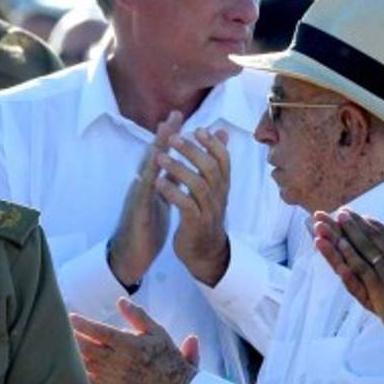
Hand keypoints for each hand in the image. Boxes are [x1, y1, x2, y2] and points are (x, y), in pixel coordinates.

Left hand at [70, 298, 196, 383]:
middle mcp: (120, 362)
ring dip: (74, 354)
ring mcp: (116, 378)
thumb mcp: (156, 331)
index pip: (100, 332)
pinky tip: (73, 365)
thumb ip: (137, 316)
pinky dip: (81, 373)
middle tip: (62, 329)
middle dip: (73, 338)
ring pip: (87, 365)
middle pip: (88, 348)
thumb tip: (121, 300)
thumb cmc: (167, 356)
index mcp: (130, 345)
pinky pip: (92, 382)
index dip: (83, 324)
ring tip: (64, 344)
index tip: (71, 317)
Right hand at [108, 112, 184, 288]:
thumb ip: (171, 183)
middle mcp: (143, 186)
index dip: (171, 137)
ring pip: (147, 170)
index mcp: (152, 183)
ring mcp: (138, 197)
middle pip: (154, 156)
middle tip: (174, 115)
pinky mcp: (138, 212)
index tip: (181, 116)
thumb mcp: (163, 201)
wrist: (131, 256)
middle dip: (164, 135)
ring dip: (155, 151)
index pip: (163, 156)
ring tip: (164, 134)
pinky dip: (150, 181)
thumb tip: (182, 166)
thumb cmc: (147, 229)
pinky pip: (144, 194)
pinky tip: (154, 170)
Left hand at [157, 127, 231, 285]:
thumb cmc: (205, 215)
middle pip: (210, 168)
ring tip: (160, 157)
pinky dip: (173, 192)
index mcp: (222, 186)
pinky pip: (186, 206)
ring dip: (178, 169)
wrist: (204, 253)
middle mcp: (219, 196)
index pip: (223, 160)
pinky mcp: (195, 225)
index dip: (212, 144)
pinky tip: (159, 182)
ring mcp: (208, 211)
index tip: (197, 130)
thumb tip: (221, 131)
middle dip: (192, 151)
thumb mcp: (213, 187)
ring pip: (198, 185)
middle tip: (174, 138)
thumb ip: (214, 160)